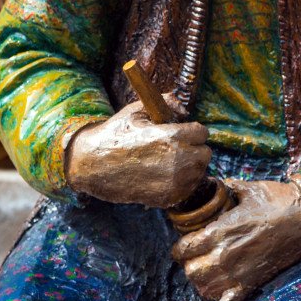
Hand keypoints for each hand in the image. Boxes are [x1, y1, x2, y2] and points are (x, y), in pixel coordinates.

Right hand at [65, 100, 210, 207]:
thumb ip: (165, 102)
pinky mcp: (168, 198)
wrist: (94, 166)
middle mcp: (178, 161)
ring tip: (169, 160)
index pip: (203, 132)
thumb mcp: (137, 111)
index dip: (192, 130)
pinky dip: (182, 182)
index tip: (182, 131)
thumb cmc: (116, 135)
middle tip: (177, 146)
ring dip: (190, 165)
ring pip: (199, 172)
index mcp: (172, 137)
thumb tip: (183, 109)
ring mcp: (174, 183)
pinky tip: (164, 174)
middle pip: (205, 153)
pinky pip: (189, 188)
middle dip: (194, 147)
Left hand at [172, 179, 300, 300]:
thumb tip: (209, 183)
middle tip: (194, 257)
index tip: (183, 244)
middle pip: (190, 271)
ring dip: (200, 282)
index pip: (183, 249)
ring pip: (203, 289)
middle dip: (188, 264)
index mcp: (219, 231)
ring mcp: (238, 273)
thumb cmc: (277, 199)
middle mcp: (225, 256)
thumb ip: (223, 188)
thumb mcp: (244, 188)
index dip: (179, 247)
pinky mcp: (251, 284)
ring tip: (205, 272)